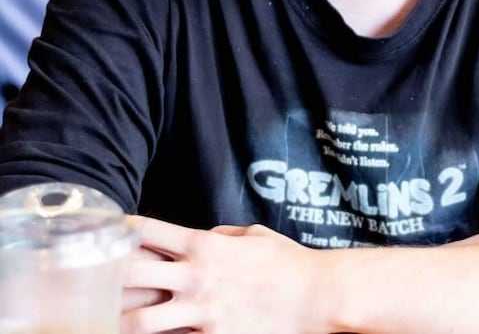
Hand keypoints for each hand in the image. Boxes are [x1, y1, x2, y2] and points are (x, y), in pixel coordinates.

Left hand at [121, 216, 325, 333]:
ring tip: (102, 324)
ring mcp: (201, 310)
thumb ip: (223, 236)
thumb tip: (206, 237)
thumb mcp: (254, 235)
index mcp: (205, 245)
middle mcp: (196, 275)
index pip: (150, 231)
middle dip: (106, 275)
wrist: (314, 296)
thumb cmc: (287, 262)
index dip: (123, 228)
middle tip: (89, 279)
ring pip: (139, 322)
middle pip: (132, 273)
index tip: (107, 229)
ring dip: (118, 323)